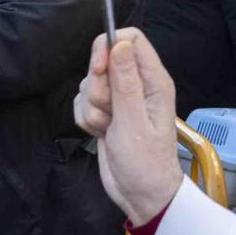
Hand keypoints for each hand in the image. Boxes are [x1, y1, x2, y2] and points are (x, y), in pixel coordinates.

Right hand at [74, 29, 182, 225]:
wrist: (140, 194)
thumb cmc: (145, 162)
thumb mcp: (133, 121)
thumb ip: (125, 82)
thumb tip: (119, 44)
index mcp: (153, 81)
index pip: (130, 40)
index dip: (108, 48)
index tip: (98, 70)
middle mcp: (136, 85)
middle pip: (103, 60)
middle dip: (97, 86)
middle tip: (110, 112)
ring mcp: (119, 100)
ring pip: (89, 84)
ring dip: (91, 108)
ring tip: (109, 129)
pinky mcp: (105, 113)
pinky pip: (82, 103)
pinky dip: (86, 119)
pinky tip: (101, 134)